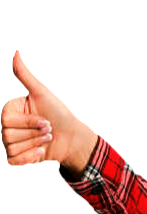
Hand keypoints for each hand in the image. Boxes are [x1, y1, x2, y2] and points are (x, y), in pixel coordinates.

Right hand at [2, 50, 84, 166]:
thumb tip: (16, 52)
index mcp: (9, 111)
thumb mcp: (42, 93)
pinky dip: (29, 159)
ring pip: (11, 149)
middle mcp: (6, 126)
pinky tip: (41, 153)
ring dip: (35, 145)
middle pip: (8, 136)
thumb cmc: (59, 113)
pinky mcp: (16, 157)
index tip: (46, 120)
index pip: (8, 121)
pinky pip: (13, 161)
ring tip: (47, 140)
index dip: (30, 122)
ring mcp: (10, 143)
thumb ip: (25, 75)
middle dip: (35, 134)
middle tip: (49, 130)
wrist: (72, 136)